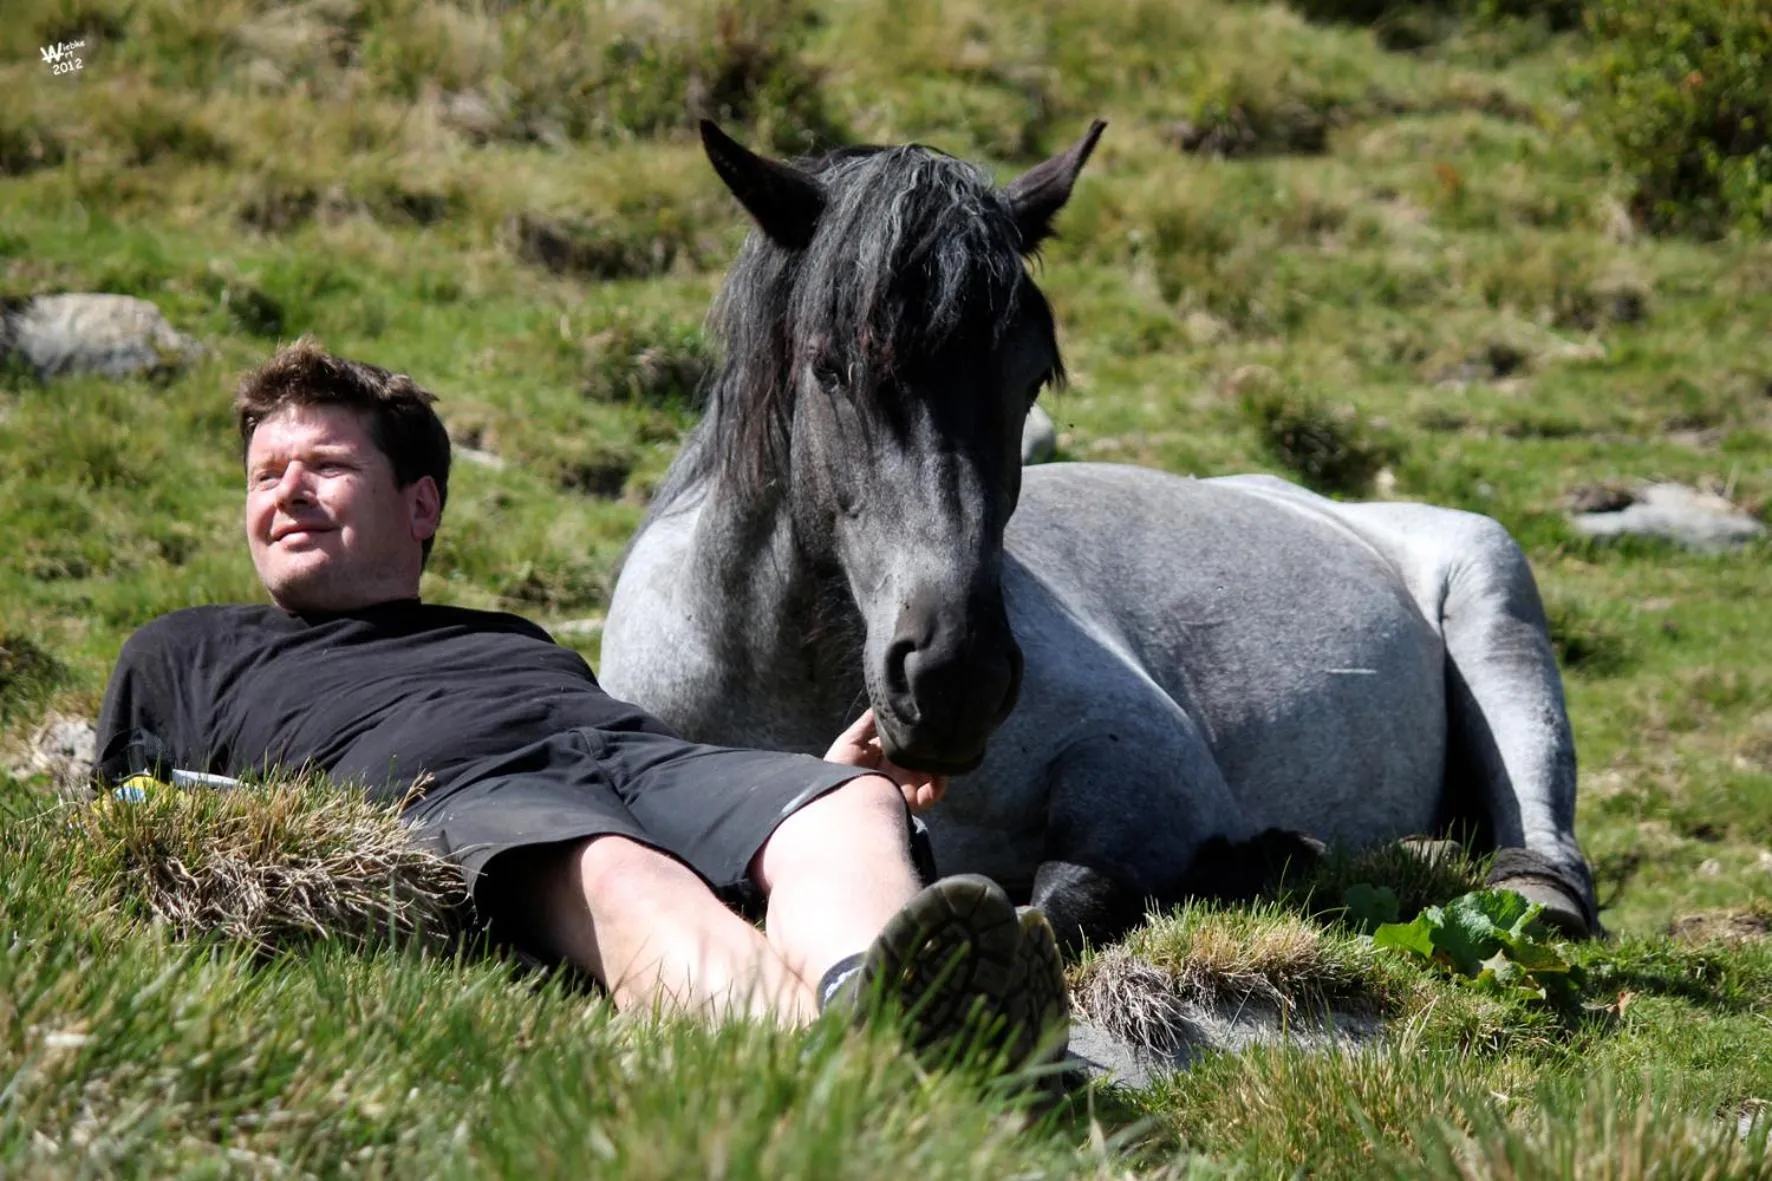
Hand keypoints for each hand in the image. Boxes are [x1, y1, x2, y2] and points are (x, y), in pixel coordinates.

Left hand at [824, 708, 947, 812]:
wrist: (836, 795)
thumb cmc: (838, 768)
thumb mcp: (851, 739)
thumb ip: (869, 722)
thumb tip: (884, 704)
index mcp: (885, 755)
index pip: (907, 742)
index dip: (916, 732)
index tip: (925, 719)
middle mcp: (898, 770)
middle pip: (922, 756)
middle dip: (932, 746)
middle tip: (939, 733)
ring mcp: (906, 785)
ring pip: (932, 772)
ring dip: (939, 761)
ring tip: (942, 749)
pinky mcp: (911, 800)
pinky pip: (933, 793)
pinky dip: (941, 783)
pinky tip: (938, 770)